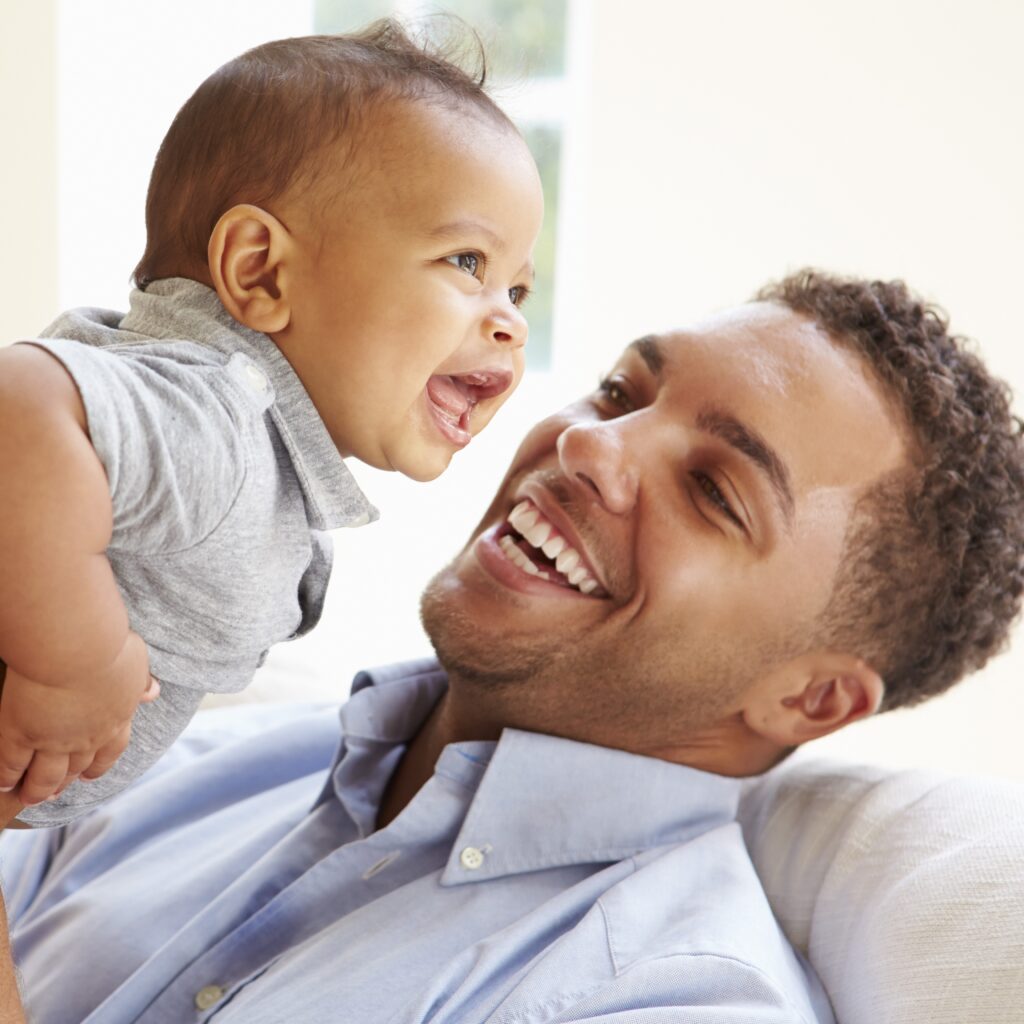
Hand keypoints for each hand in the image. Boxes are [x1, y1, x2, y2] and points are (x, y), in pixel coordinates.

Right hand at [0, 633, 158, 805]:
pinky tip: (3, 784)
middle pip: (76, 768)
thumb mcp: (135, 661)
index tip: (89, 775)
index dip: (99, 765)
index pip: (110, 751)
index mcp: (116, 719)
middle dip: (65, 783)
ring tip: (30, 798)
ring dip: (37, 789)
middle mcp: (87, 737)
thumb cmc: (108, 646)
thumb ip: (140, 681)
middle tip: (54, 793)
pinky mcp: (22, 735)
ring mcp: (54, 740)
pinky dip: (6, 777)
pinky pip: (12, 764)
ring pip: (45, 776)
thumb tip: (153, 692)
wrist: (76, 647)